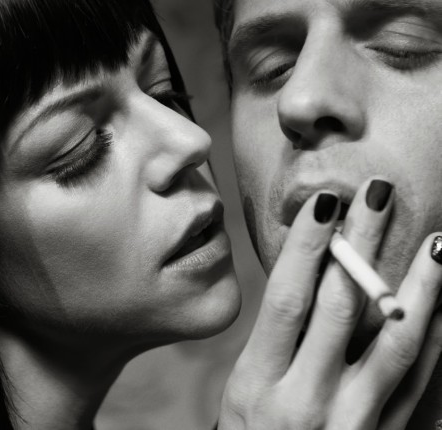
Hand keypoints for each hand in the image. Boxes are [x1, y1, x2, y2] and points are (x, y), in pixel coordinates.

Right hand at [219, 179, 441, 428]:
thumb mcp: (243, 396)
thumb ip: (275, 348)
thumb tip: (310, 282)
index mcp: (256, 385)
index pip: (286, 301)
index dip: (305, 248)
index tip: (324, 203)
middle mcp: (303, 402)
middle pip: (339, 309)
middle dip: (360, 246)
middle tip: (378, 195)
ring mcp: (350, 423)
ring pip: (394, 342)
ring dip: (421, 287)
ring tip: (439, 242)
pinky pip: (418, 382)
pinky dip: (435, 338)